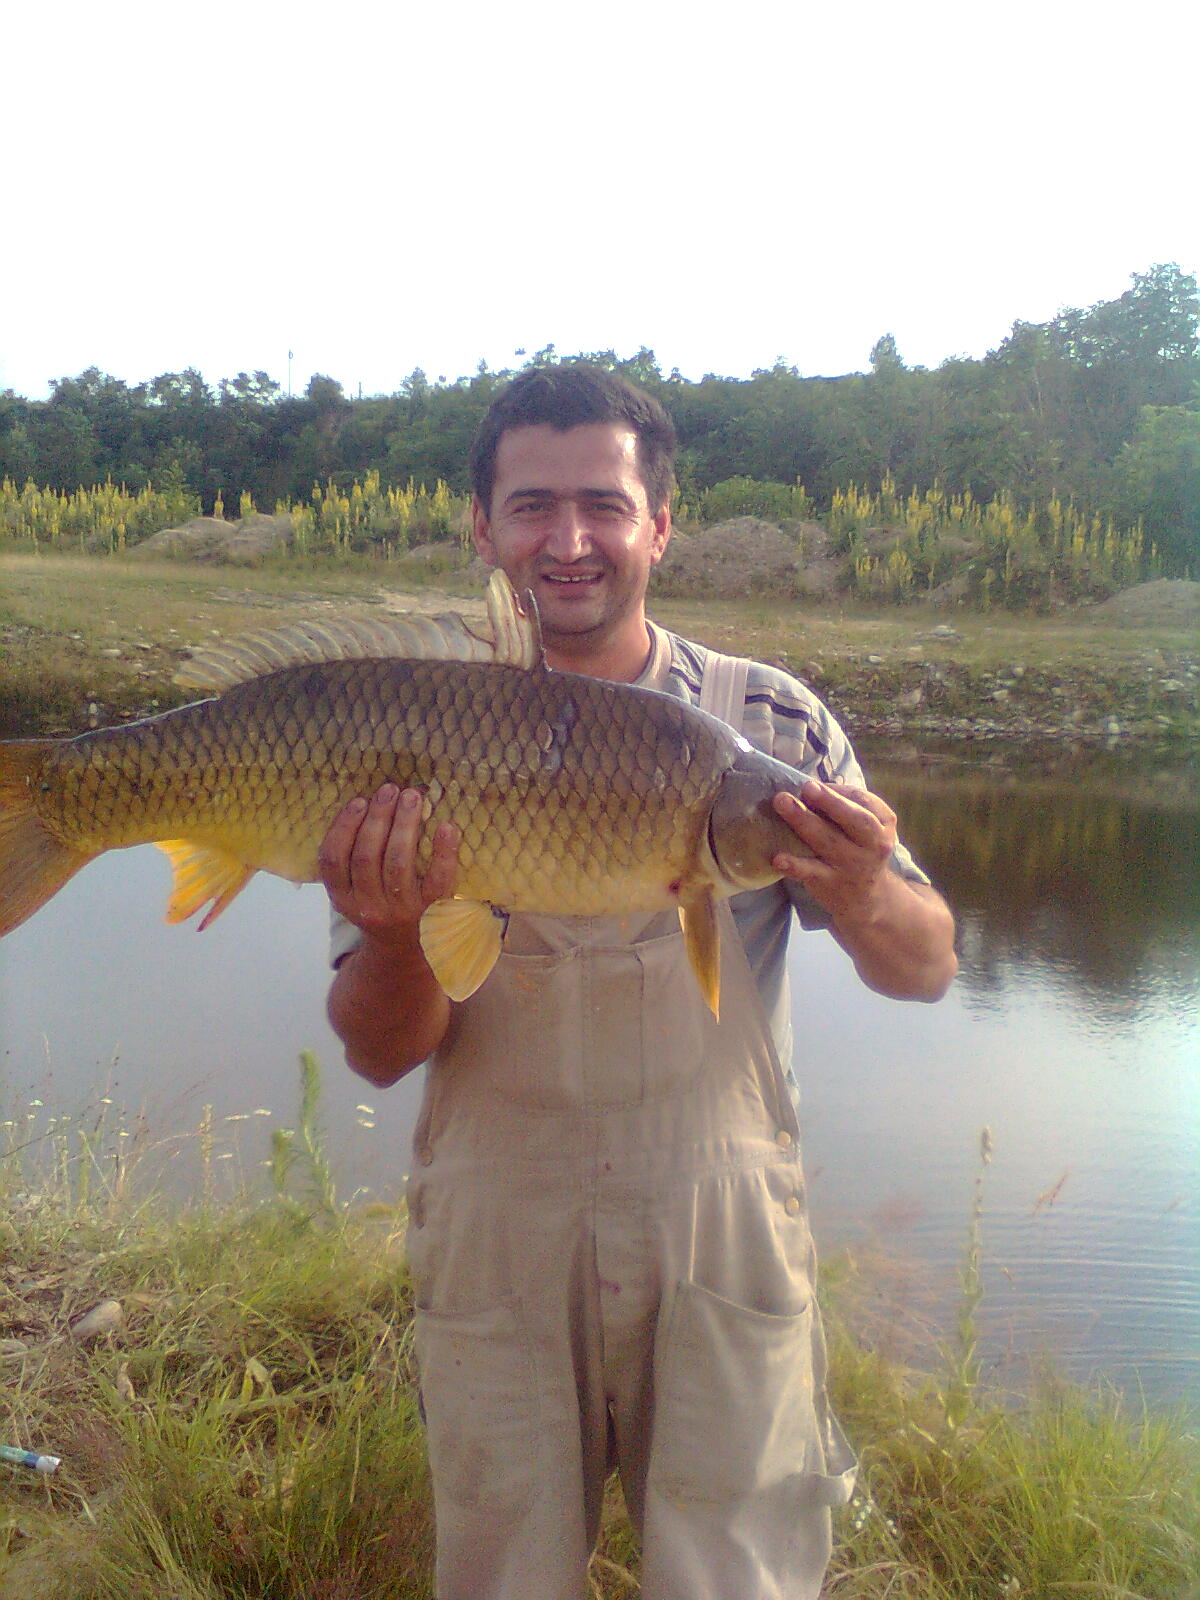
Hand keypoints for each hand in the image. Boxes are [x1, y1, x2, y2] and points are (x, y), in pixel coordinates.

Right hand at [318, 784, 458, 945]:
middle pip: (366, 856)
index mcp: (343, 899)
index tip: (359, 801)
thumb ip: (353, 859)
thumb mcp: (355, 893)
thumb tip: (368, 804)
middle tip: (390, 790)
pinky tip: (447, 826)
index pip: (333, 861)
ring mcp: (401, 911)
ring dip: (404, 824)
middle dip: (378, 818)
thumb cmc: (380, 906)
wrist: (406, 952)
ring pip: (398, 862)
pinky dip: (443, 850)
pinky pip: (438, 878)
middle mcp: (368, 907)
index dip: (343, 827)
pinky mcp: (432, 912)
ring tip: (412, 797)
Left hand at [770, 779, 897, 923]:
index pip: (864, 802)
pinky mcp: (829, 883)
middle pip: (854, 820)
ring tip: (781, 802)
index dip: (838, 791)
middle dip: (830, 802)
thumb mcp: (867, 830)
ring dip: (803, 820)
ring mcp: (850, 866)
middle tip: (807, 787)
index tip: (813, 784)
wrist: (866, 900)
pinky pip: (810, 872)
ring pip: (827, 841)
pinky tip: (777, 858)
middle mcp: (872, 846)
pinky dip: (793, 865)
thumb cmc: (859, 851)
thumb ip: (847, 807)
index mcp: (882, 826)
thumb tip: (809, 787)